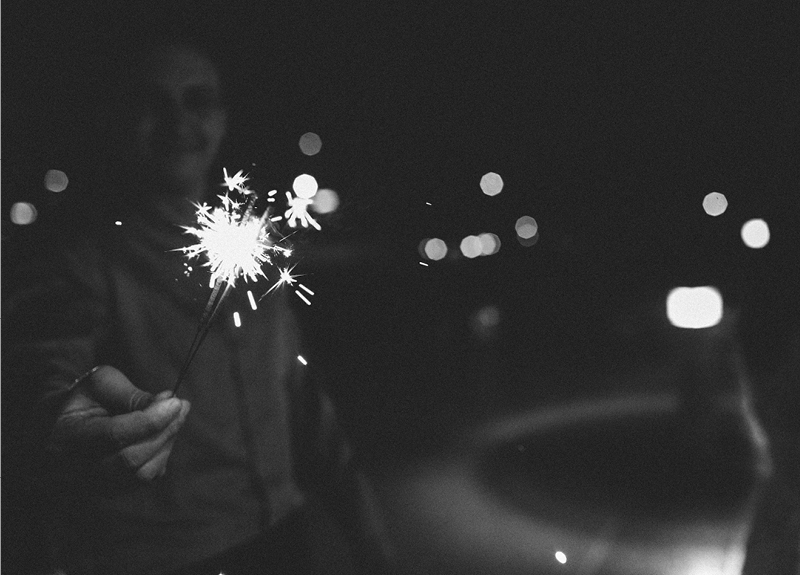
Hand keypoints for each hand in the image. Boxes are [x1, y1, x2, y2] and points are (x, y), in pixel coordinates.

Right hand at [47, 365, 190, 485]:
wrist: (58, 426)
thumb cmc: (83, 400)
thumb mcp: (100, 384)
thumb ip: (131, 394)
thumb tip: (167, 403)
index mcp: (66, 437)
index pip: (114, 435)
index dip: (150, 420)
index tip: (176, 402)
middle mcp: (74, 470)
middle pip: (130, 459)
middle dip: (164, 431)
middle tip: (182, 407)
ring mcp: (91, 486)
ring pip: (141, 474)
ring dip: (166, 444)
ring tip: (174, 418)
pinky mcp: (108, 492)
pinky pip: (144, 480)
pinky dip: (161, 456)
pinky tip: (162, 435)